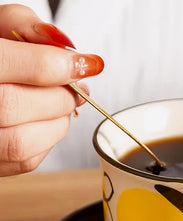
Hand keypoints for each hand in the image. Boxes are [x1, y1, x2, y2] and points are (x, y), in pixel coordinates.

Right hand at [0, 4, 103, 175]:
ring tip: (58, 104)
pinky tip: (41, 121)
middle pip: (22, 106)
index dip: (66, 67)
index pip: (31, 68)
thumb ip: (23, 25)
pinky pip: (25, 161)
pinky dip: (45, 141)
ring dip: (56, 123)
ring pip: (24, 142)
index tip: (89, 64)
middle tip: (75, 87)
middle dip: (61, 96)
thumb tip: (68, 48)